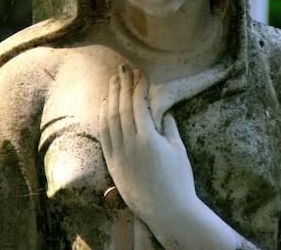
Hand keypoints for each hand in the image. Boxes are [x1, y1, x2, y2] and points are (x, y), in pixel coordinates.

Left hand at [98, 64, 197, 226]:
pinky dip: (102, 118)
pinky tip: (104, 105)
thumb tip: (164, 111)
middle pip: (121, 108)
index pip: (138, 105)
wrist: (167, 211)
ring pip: (109, 119)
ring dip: (111, 97)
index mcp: (148, 139)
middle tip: (122, 68)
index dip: (138, 86)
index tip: (140, 73)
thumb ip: (169, 128)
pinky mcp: (112, 164)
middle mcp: (129, 144)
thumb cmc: (179, 181)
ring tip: (113, 81)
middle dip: (122, 85)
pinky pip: (103, 136)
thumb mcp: (179, 150)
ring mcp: (118, 154)